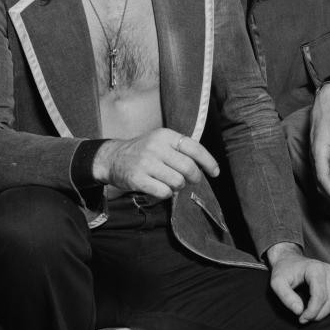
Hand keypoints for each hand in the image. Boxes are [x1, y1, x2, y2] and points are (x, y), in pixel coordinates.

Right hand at [92, 128, 219, 197]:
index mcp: (165, 135)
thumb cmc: (143, 151)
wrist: (113, 157)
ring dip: (178, 187)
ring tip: (170, 183)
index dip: (208, 162)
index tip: (215, 172)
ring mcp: (146, 163)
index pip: (194, 148)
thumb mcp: (160, 141)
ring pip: (178, 182)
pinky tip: (159, 188)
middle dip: (194, 178)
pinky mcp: (138, 178)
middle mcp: (156, 146)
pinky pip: (164, 192)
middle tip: (190, 181)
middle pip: (189, 168)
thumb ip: (179, 149)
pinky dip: (166, 194)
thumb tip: (204, 165)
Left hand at [266, 242, 329, 322]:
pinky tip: (323, 305)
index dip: (312, 312)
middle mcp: (329, 270)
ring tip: (314, 311)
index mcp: (315, 269)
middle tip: (306, 317)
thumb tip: (299, 310)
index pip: (320, 297)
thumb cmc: (283, 271)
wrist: (288, 259)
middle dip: (319, 314)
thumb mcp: (276, 283)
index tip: (301, 318)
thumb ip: (286, 296)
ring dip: (329, 311)